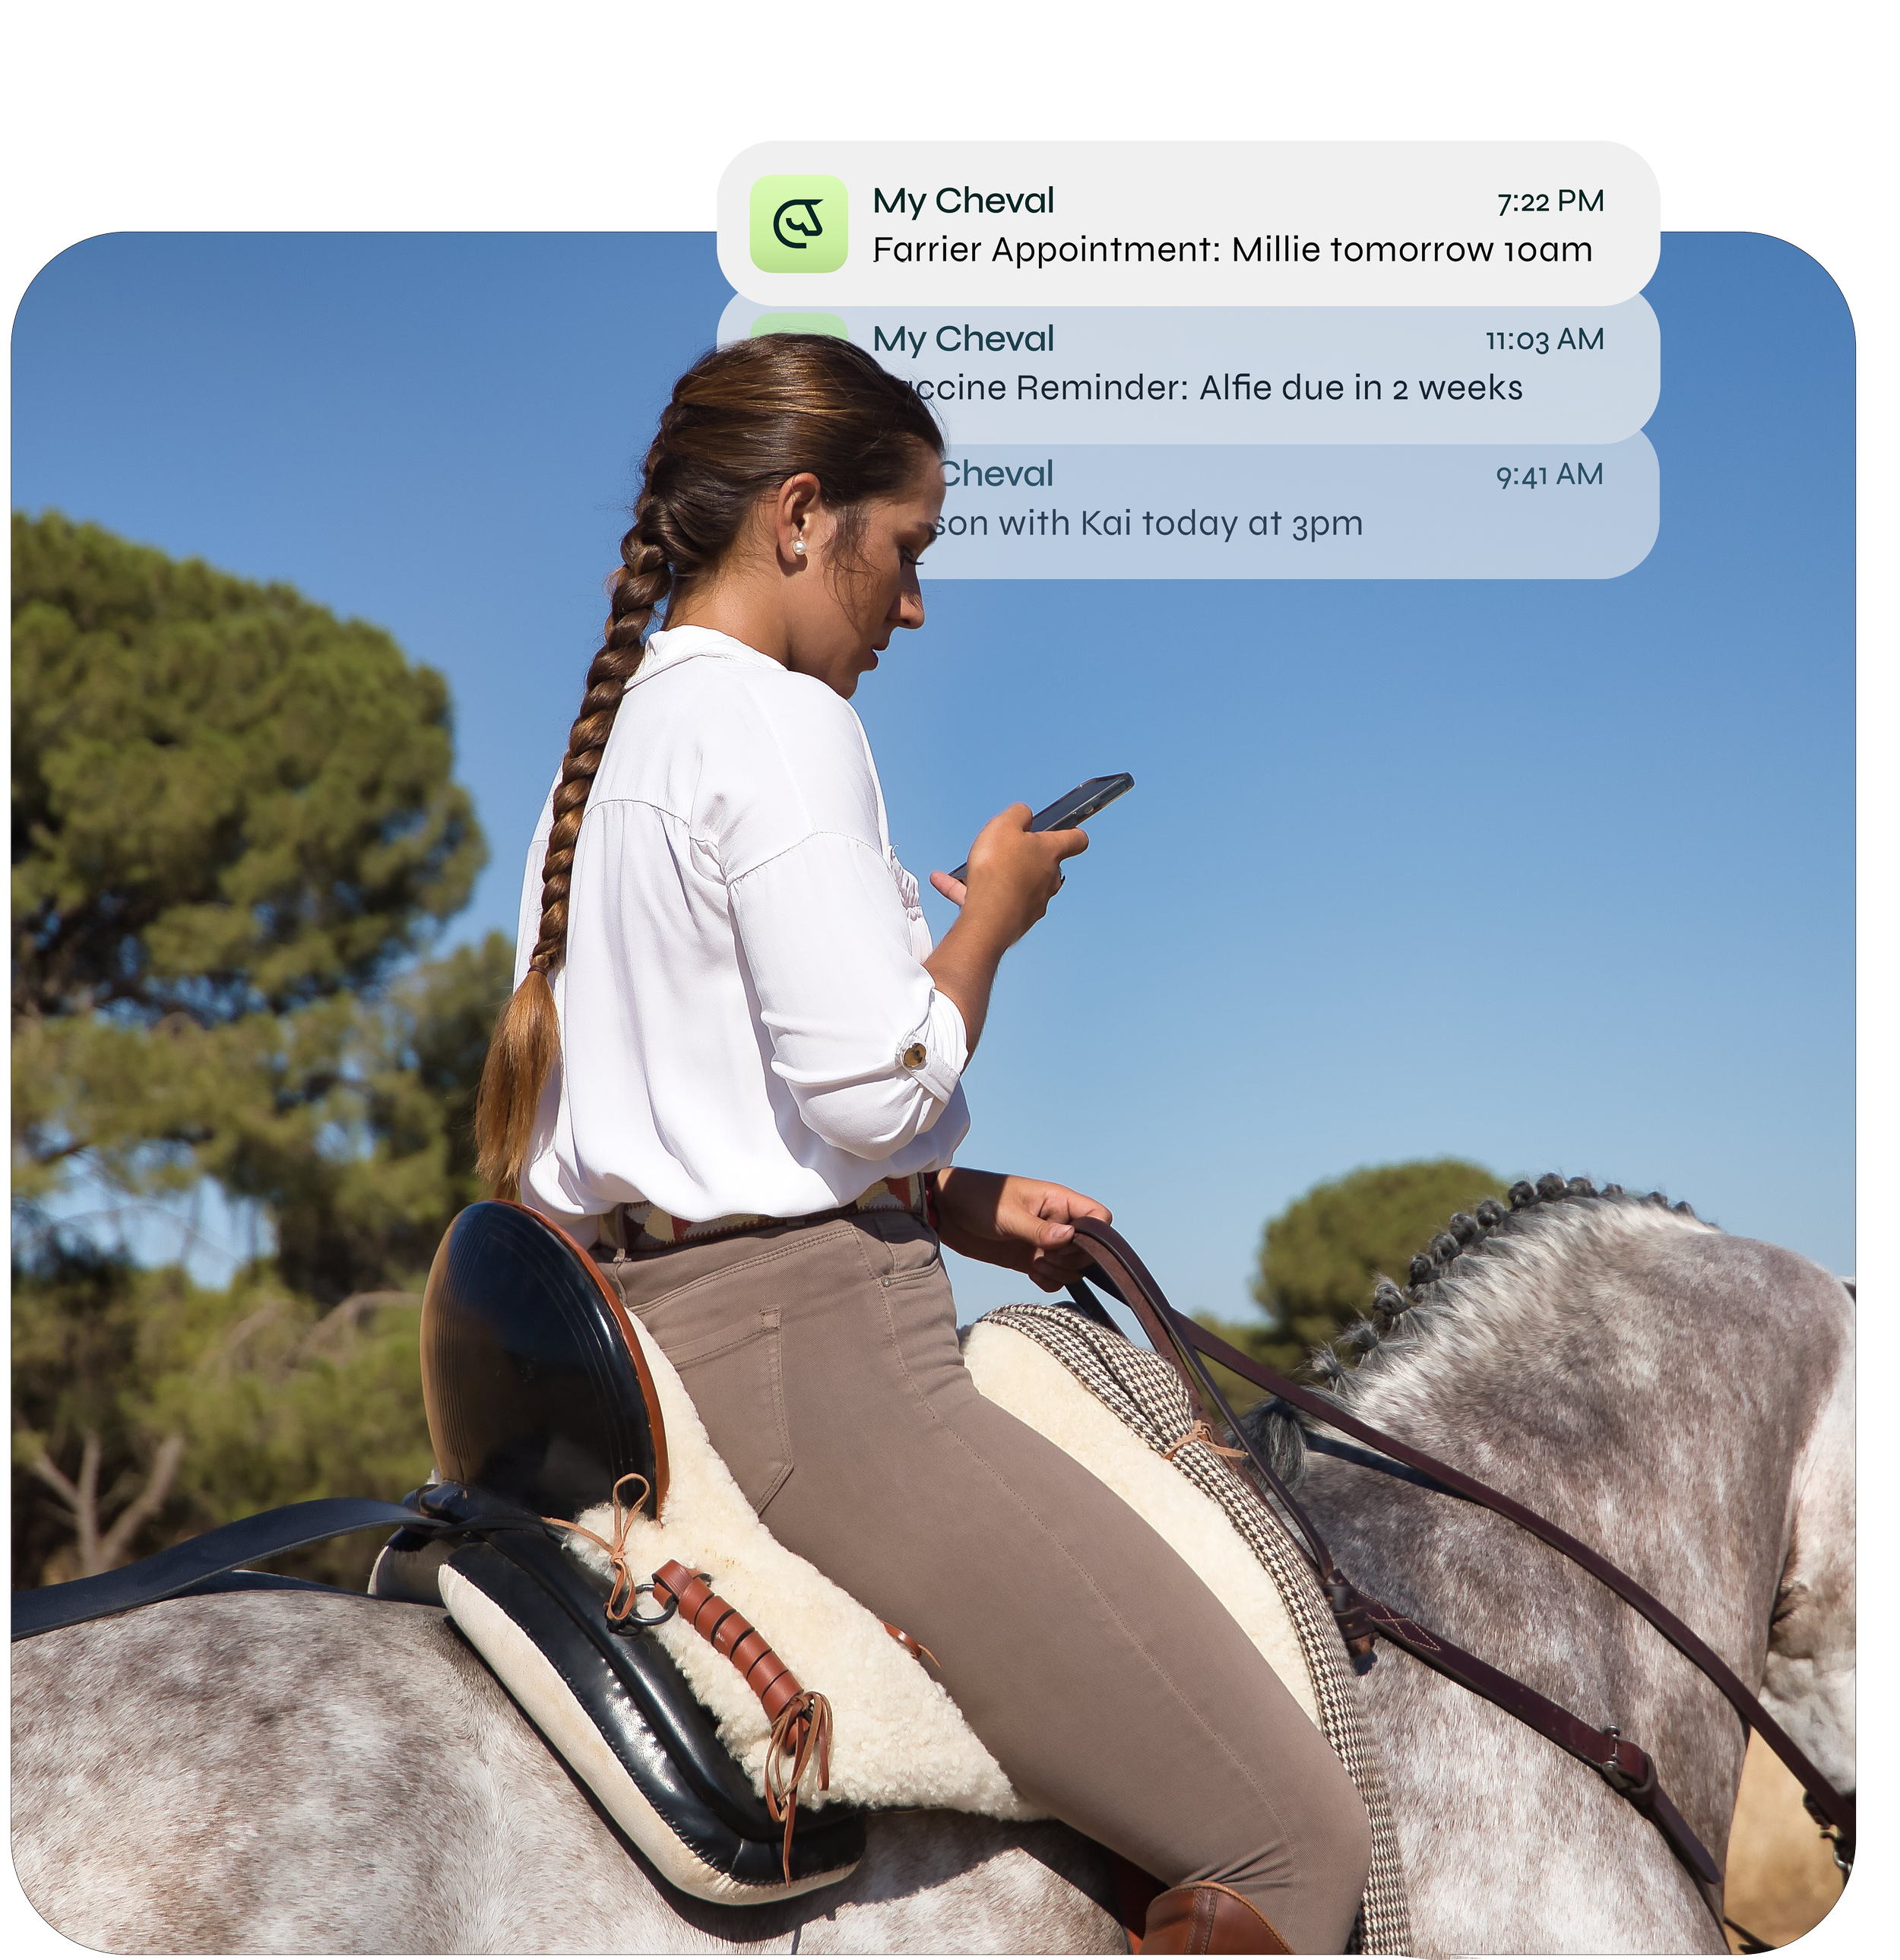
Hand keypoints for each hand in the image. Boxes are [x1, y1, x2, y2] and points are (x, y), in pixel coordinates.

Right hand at [929, 804, 1085, 941]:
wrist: (989, 919)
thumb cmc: (999, 870)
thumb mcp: (1004, 825)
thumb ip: (1017, 814)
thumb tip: (1024, 814)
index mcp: (1050, 853)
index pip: (1076, 840)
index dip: (1073, 833)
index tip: (1067, 830)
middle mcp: (1047, 879)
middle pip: (1044, 864)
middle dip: (1026, 855)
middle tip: (1004, 848)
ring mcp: (1033, 901)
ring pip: (1015, 882)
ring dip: (994, 874)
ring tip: (967, 867)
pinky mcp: (1014, 918)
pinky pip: (991, 899)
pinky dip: (968, 891)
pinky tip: (943, 881)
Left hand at [933, 1168, 1111, 1292]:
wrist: (944, 1210)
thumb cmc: (977, 1199)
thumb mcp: (1007, 1214)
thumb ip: (1039, 1229)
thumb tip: (1071, 1237)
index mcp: (1058, 1201)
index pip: (1099, 1218)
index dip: (1094, 1235)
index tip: (1068, 1242)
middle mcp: (1057, 1222)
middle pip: (1088, 1250)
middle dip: (1071, 1259)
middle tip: (1044, 1255)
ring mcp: (1044, 1243)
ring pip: (1071, 1268)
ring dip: (1058, 1272)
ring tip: (1035, 1263)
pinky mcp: (1029, 1259)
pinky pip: (1053, 1278)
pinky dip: (1046, 1281)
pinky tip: (1030, 1272)